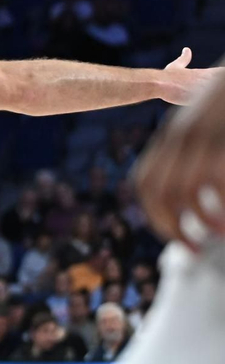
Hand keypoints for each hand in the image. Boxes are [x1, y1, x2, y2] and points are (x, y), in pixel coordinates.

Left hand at [137, 68, 224, 246]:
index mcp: (175, 133)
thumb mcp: (209, 115)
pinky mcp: (224, 140)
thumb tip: (203, 183)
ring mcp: (205, 134)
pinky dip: (220, 204)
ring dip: (198, 220)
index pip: (146, 181)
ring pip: (183, 188)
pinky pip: (215, 179)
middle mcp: (183, 134)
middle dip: (169, 225)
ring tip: (217, 234)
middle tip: (193, 248)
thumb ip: (197, 143)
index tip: (173, 233)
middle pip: (157, 189)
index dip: (154, 213)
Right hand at [161, 47, 222, 105]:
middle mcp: (207, 80)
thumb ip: (184, 59)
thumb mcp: (176, 66)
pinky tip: (206, 106)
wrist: (159, 83)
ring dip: (214, 95)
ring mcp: (204, 89)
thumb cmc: (167, 76)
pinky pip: (208, 102)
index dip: (221, 77)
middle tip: (215, 92)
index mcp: (204, 73)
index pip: (222, 72)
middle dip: (219, 87)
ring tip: (210, 99)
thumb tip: (186, 49)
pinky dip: (209, 103)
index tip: (217, 82)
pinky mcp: (199, 98)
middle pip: (221, 81)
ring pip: (216, 92)